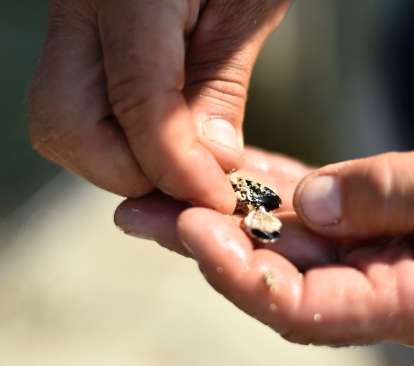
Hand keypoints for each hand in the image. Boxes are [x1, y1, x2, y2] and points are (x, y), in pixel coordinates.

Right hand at [27, 0, 289, 212]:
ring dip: (124, 163)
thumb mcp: (249, 6)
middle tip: (194, 182)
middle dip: (134, 174)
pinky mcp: (74, 38)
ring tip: (183, 163)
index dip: (179, 168)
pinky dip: (119, 141)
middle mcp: (78, 7)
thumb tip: (210, 163)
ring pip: (63, 126)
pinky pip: (78, 110)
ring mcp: (66, 22)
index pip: (139, 105)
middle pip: (68, 128)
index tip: (220, 198)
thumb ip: (220, 86)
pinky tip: (164, 140)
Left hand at [117, 97, 413, 346]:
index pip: (312, 308)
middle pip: (280, 276)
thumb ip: (398, 193)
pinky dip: (263, 186)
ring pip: (283, 240)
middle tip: (143, 212)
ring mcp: (374, 252)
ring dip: (223, 215)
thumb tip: (312, 203)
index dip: (246, 277)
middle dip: (210, 245)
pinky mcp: (367, 216)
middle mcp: (386, 286)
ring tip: (157, 191)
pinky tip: (222, 168)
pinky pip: (305, 204)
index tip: (196, 230)